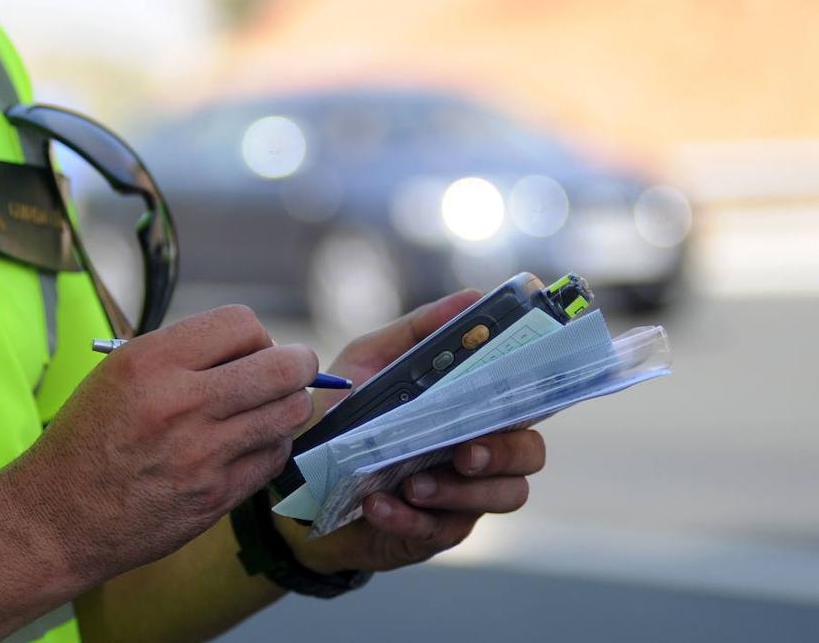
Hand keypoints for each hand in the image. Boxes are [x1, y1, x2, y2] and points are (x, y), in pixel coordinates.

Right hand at [10, 305, 318, 583]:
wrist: (59, 518)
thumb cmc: (89, 439)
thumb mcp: (119, 373)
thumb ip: (183, 355)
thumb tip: (255, 347)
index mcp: (151, 362)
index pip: (242, 324)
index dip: (257, 335)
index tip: (251, 349)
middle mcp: (181, 404)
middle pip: (282, 368)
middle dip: (297, 364)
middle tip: (293, 369)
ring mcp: (202, 454)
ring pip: (289, 414)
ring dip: (288, 405)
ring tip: (268, 408)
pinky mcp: (216, 496)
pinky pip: (274, 457)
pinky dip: (271, 445)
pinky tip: (250, 444)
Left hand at [279, 290, 547, 574]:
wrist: (297, 480)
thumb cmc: (342, 411)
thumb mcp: (369, 362)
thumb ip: (416, 332)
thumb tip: (472, 297)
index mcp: (469, 406)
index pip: (524, 400)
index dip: (532, 395)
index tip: (512, 389)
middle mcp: (477, 449)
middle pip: (530, 453)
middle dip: (502, 452)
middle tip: (462, 453)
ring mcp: (462, 494)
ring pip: (503, 496)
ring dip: (461, 491)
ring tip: (413, 483)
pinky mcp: (433, 532)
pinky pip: (441, 530)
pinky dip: (408, 518)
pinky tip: (376, 506)